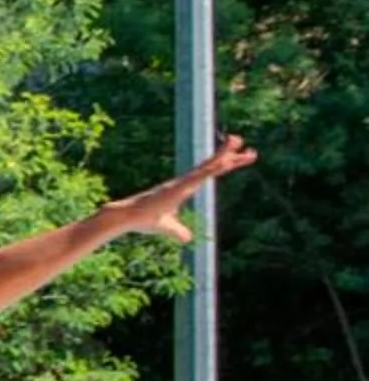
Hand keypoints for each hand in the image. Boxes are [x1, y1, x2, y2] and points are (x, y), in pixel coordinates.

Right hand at [104, 134, 254, 241]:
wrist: (127, 218)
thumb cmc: (144, 220)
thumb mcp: (168, 227)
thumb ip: (179, 231)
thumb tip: (187, 239)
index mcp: (183, 188)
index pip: (209, 174)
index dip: (226, 166)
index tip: (241, 158)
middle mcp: (184, 182)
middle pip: (212, 166)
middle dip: (231, 157)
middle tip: (253, 152)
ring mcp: (182, 183)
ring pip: (208, 166)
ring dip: (224, 154)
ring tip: (237, 141)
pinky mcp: (179, 187)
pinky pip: (200, 175)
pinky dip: (213, 167)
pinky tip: (226, 161)